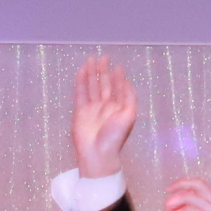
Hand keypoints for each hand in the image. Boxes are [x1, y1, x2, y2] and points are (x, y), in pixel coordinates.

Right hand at [72, 56, 138, 178]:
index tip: (118, 66)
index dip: (118, 77)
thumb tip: (128, 83)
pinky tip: (82, 71)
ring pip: (92, 86)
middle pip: (105, 84)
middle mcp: (106, 106)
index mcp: (120, 108)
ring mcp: (93, 108)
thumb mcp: (129, 116)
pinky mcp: (80, 111)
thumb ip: (129, 98)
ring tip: (91, 59)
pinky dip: (81, 82)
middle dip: (104, 71)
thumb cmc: (115, 137)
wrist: (98, 153)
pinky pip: (81, 93)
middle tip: (104, 57)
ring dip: (92, 73)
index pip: (119, 88)